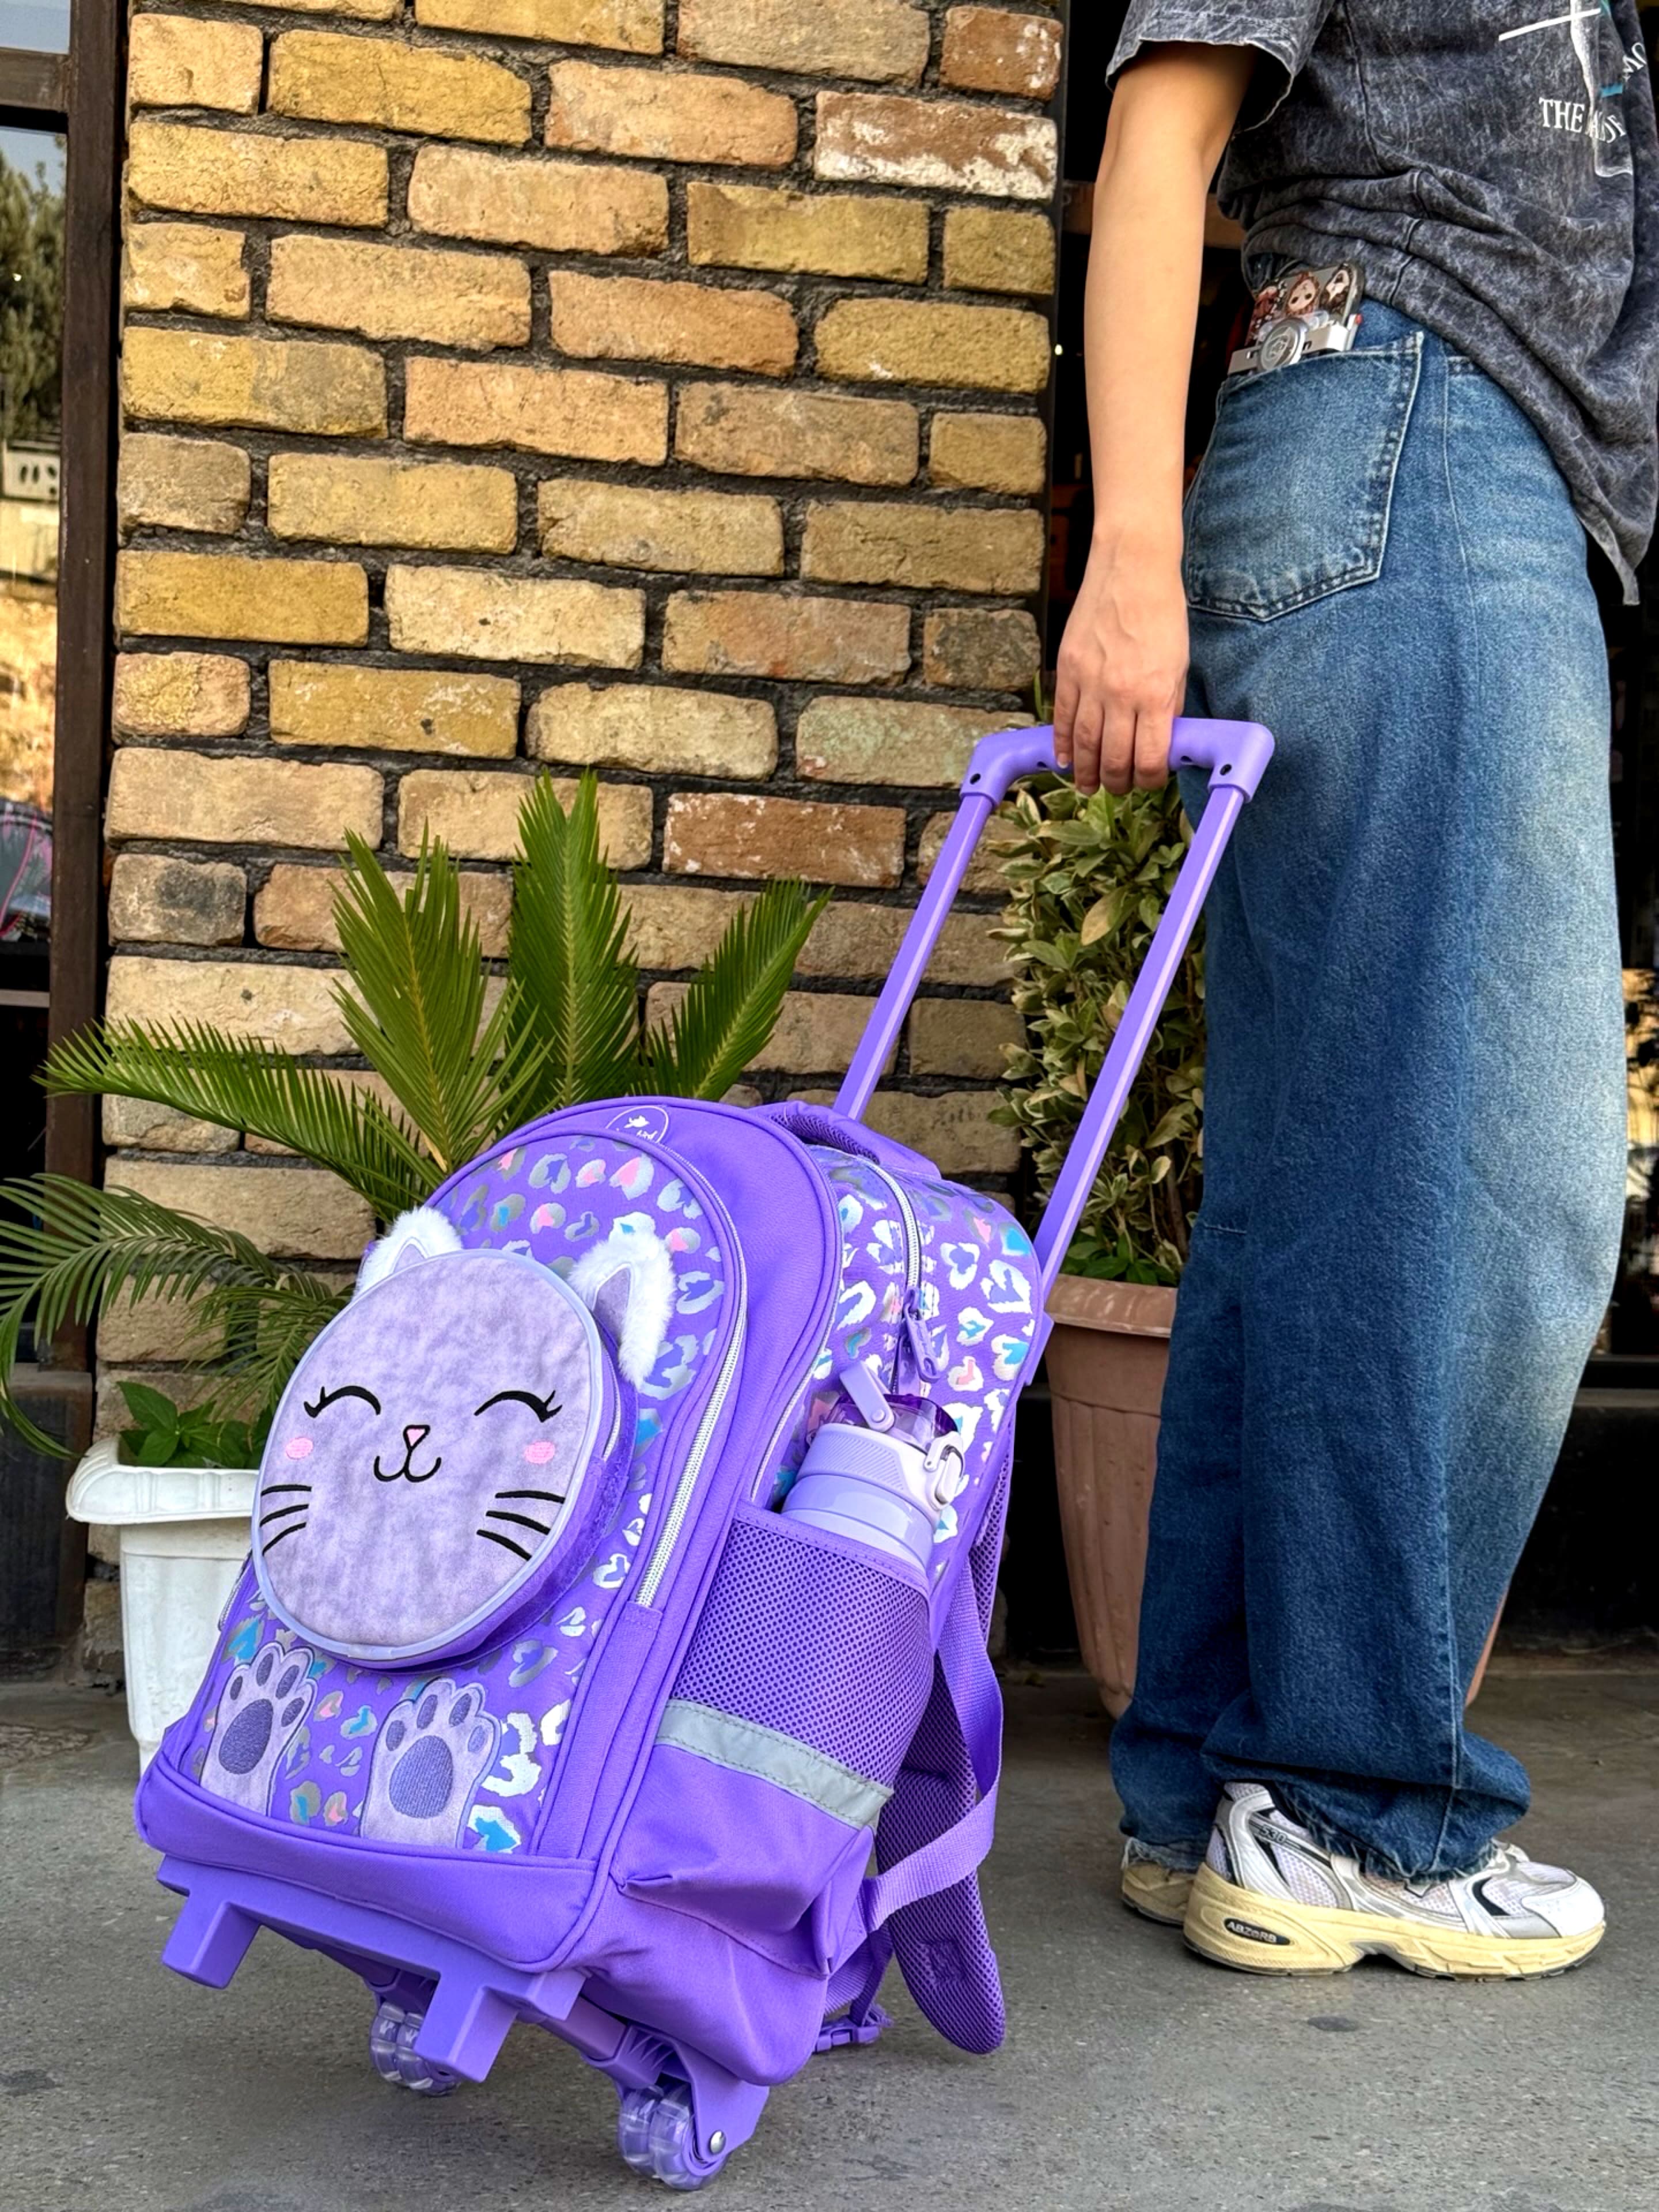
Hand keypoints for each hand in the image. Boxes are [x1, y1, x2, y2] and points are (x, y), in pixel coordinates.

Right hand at [1053, 536, 1188, 795]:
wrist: (1133, 567)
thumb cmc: (1163, 612)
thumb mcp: (1179, 664)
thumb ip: (1169, 705)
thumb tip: (1159, 739)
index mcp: (1155, 694)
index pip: (1148, 757)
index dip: (1148, 779)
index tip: (1148, 781)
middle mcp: (1120, 694)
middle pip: (1113, 757)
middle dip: (1116, 780)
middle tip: (1117, 788)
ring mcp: (1090, 681)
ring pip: (1083, 743)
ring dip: (1085, 770)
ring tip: (1087, 785)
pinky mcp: (1068, 668)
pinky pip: (1062, 716)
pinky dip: (1061, 741)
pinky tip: (1063, 759)